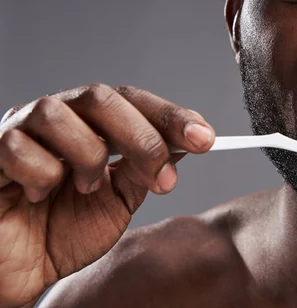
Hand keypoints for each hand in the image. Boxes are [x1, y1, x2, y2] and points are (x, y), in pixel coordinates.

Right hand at [0, 84, 213, 306]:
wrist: (16, 271)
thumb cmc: (62, 232)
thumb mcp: (117, 202)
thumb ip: (144, 170)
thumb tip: (185, 143)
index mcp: (90, 125)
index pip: (133, 101)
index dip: (170, 115)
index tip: (205, 138)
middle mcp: (57, 118)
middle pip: (102, 97)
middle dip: (142, 137)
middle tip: (162, 178)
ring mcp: (21, 131)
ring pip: (60, 115)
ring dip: (87, 157)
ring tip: (86, 189)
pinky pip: (20, 147)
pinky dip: (43, 175)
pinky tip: (41, 196)